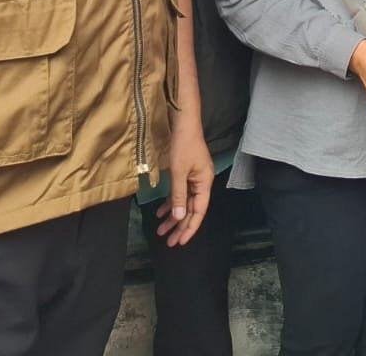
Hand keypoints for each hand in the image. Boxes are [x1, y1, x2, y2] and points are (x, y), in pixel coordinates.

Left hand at [156, 116, 213, 246]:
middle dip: (180, 226)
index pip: (198, 211)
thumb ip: (179, 195)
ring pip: (184, 203)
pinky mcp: (187, 173)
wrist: (184, 124)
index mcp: (204, 183)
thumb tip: (179, 218)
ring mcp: (194, 178)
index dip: (190, 227)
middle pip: (191, 210)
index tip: (180, 241)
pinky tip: (161, 212)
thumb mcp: (179, 172)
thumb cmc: (183, 146)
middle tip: (169, 242)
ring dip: (173, 216)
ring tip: (161, 231)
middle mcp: (202, 183)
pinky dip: (171, 203)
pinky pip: (180, 193)